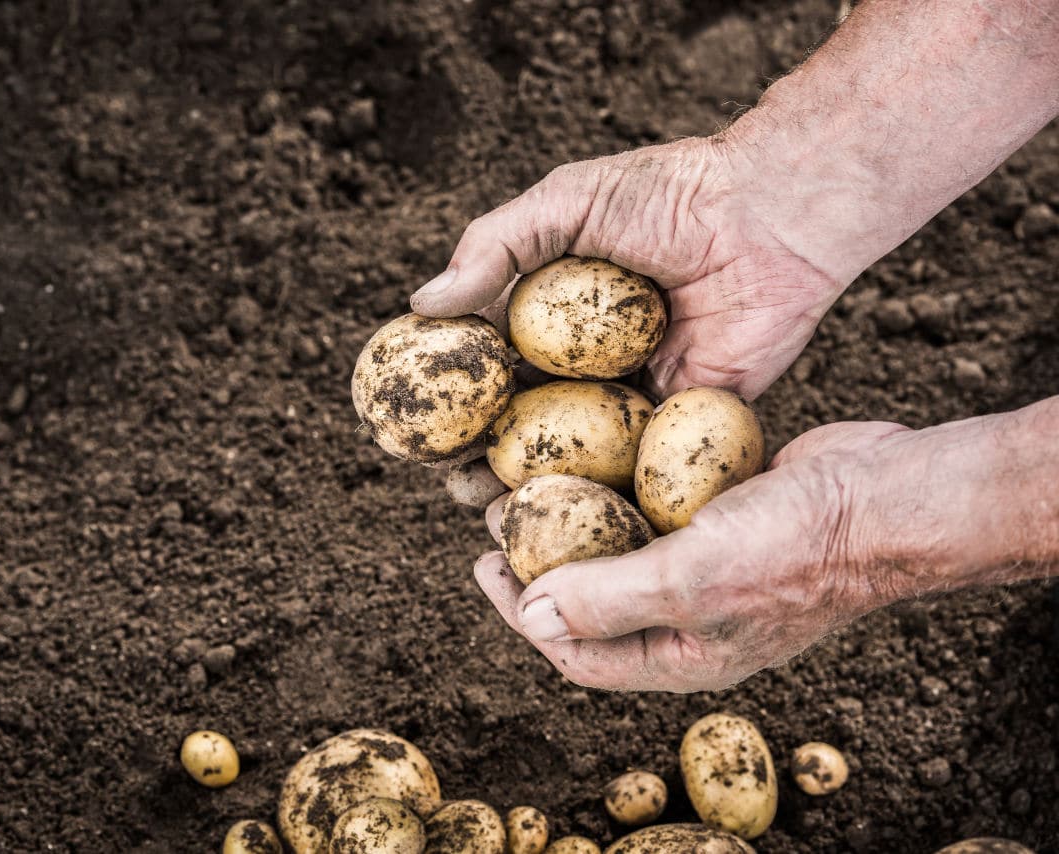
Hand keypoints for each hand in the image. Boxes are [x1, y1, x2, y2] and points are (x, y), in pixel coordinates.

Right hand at [419, 137, 849, 509]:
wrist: (771, 212)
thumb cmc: (669, 194)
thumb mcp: (566, 201)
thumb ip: (492, 247)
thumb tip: (423, 305)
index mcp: (552, 311)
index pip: (486, 364)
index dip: (447, 399)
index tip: (410, 430)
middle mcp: (587, 358)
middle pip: (523, 418)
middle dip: (481, 455)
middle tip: (451, 483)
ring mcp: (633, 390)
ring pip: (572, 450)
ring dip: (530, 483)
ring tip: (492, 508)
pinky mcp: (681, 416)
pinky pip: (635, 460)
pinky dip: (599, 489)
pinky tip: (564, 512)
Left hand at [473, 421, 910, 691]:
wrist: (886, 495)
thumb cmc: (798, 548)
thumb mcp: (692, 580)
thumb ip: (608, 601)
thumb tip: (531, 616)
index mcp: (680, 655)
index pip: (578, 653)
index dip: (522, 613)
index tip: (482, 563)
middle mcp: (689, 619)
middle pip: (591, 601)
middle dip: (539, 560)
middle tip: (496, 511)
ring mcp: (707, 568)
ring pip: (618, 550)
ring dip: (573, 519)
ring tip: (530, 478)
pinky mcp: (721, 519)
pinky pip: (652, 509)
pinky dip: (618, 486)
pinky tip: (593, 450)